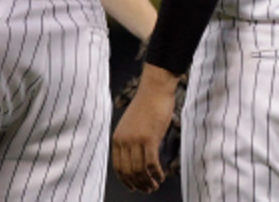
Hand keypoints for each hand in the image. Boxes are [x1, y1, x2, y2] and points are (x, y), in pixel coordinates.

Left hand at [111, 65, 179, 192]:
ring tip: (155, 185)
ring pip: (140, 169)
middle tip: (148, 189)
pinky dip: (156, 173)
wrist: (155, 89)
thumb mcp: (133, 124)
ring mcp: (136, 140)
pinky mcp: (149, 138)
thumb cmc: (148, 104)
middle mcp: (124, 141)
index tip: (134, 187)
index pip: (118, 167)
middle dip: (138, 184)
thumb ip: (132, 140)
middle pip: (129, 171)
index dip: (126, 181)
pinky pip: (151, 163)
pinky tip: (161, 176)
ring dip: (148, 181)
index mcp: (117, 138)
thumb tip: (139, 158)